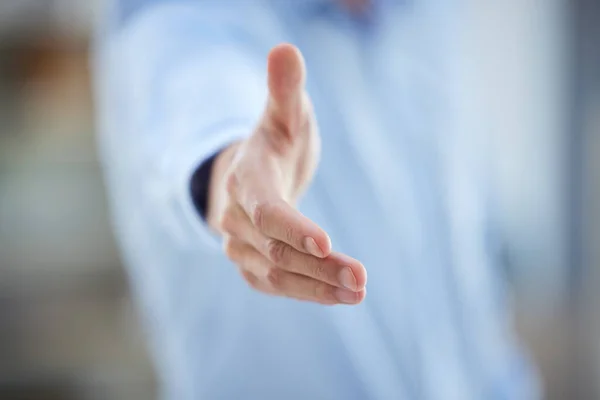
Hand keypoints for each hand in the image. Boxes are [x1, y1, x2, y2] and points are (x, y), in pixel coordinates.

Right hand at [207, 44, 366, 304]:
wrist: (251, 175)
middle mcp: (236, 217)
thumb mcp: (285, 114)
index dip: (292, 227)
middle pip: (277, 249)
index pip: (266, 209)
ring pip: (277, 274)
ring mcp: (240, 246)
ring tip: (358, 292)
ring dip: (317, 287)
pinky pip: (276, 285)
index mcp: (246, 178)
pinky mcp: (251, 266)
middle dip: (319, 266)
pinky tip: (341, 296)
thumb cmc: (275, 140)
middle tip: (361, 278)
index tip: (325, 243)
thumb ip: (285, 90)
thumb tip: (285, 49)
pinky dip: (308, 293)